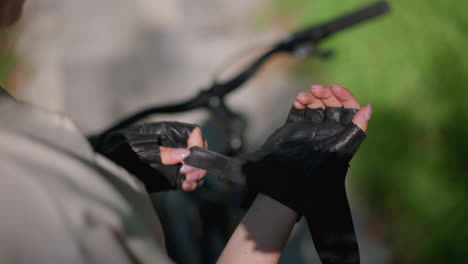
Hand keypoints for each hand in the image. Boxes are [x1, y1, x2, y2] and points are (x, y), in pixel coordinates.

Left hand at [91, 122, 206, 191]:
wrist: (104, 162)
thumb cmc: (117, 148)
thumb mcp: (138, 149)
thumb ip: (161, 152)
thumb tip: (184, 155)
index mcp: (168, 131)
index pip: (194, 133)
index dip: (197, 145)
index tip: (190, 158)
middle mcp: (174, 145)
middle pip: (199, 150)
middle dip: (198, 163)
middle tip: (188, 173)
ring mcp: (173, 161)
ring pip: (195, 166)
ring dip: (196, 174)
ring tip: (187, 181)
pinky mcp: (171, 175)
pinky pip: (187, 178)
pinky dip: (191, 183)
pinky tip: (186, 186)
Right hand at [244, 84, 370, 263]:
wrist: (287, 179)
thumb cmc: (316, 167)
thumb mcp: (341, 149)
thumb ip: (356, 129)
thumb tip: (368, 108)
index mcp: (342, 135)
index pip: (348, 110)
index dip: (344, 97)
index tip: (335, 89)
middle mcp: (328, 131)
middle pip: (331, 105)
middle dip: (325, 94)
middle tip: (316, 90)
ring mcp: (310, 130)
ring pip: (315, 106)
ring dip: (311, 97)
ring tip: (304, 96)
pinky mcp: (295, 130)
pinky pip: (299, 112)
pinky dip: (299, 103)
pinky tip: (298, 100)